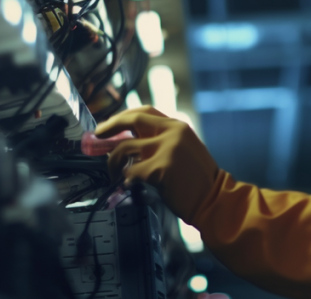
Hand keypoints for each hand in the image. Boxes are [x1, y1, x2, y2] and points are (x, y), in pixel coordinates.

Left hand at [94, 106, 218, 222]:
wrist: (214, 199)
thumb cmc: (197, 179)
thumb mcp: (183, 149)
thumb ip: (160, 141)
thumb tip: (126, 141)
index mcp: (178, 126)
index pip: (144, 111)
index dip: (122, 116)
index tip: (108, 125)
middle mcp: (172, 132)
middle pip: (132, 121)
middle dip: (109, 128)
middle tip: (96, 138)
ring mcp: (167, 149)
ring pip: (125, 148)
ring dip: (113, 162)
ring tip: (115, 174)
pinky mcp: (161, 168)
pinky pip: (131, 172)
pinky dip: (125, 180)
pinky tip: (129, 186)